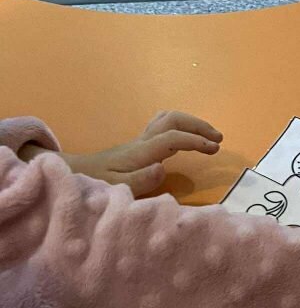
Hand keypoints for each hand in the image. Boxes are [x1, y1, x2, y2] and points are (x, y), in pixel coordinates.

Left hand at [20, 111, 222, 196]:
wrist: (72, 175)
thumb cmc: (93, 185)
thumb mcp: (115, 188)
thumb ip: (139, 180)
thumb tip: (161, 169)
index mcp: (140, 153)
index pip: (172, 138)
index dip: (195, 141)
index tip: (214, 150)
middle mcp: (141, 142)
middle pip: (172, 120)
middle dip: (198, 125)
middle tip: (218, 138)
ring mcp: (139, 142)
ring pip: (168, 119)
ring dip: (191, 123)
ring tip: (210, 136)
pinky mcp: (137, 146)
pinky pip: (162, 127)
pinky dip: (180, 128)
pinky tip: (188, 139)